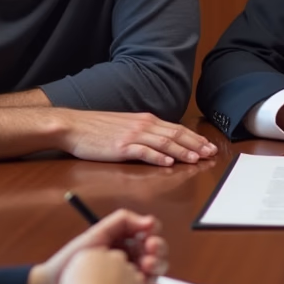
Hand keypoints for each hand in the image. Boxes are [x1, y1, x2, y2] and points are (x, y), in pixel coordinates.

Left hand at [27, 209, 167, 283]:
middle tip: (148, 257)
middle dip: (158, 252)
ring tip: (144, 271)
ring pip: (157, 272)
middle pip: (158, 252)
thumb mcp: (96, 233)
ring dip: (156, 269)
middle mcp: (131, 258)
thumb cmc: (71, 260)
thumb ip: (122, 220)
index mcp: (124, 242)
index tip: (148, 237)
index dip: (153, 234)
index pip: (149, 234)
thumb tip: (150, 221)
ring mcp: (131, 278)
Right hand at [58, 110, 217, 166]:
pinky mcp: (121, 147)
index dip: (194, 138)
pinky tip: (169, 163)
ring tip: (196, 159)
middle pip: (175, 135)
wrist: (73, 126)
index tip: (208, 146)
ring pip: (164, 143)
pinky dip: (158, 157)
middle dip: (195, 145)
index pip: (176, 129)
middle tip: (210, 153)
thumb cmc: (97, 128)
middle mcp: (143, 126)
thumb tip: (162, 140)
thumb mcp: (126, 124)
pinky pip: (143, 152)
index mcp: (145, 120)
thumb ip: (144, 131)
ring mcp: (132, 136)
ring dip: (182, 151)